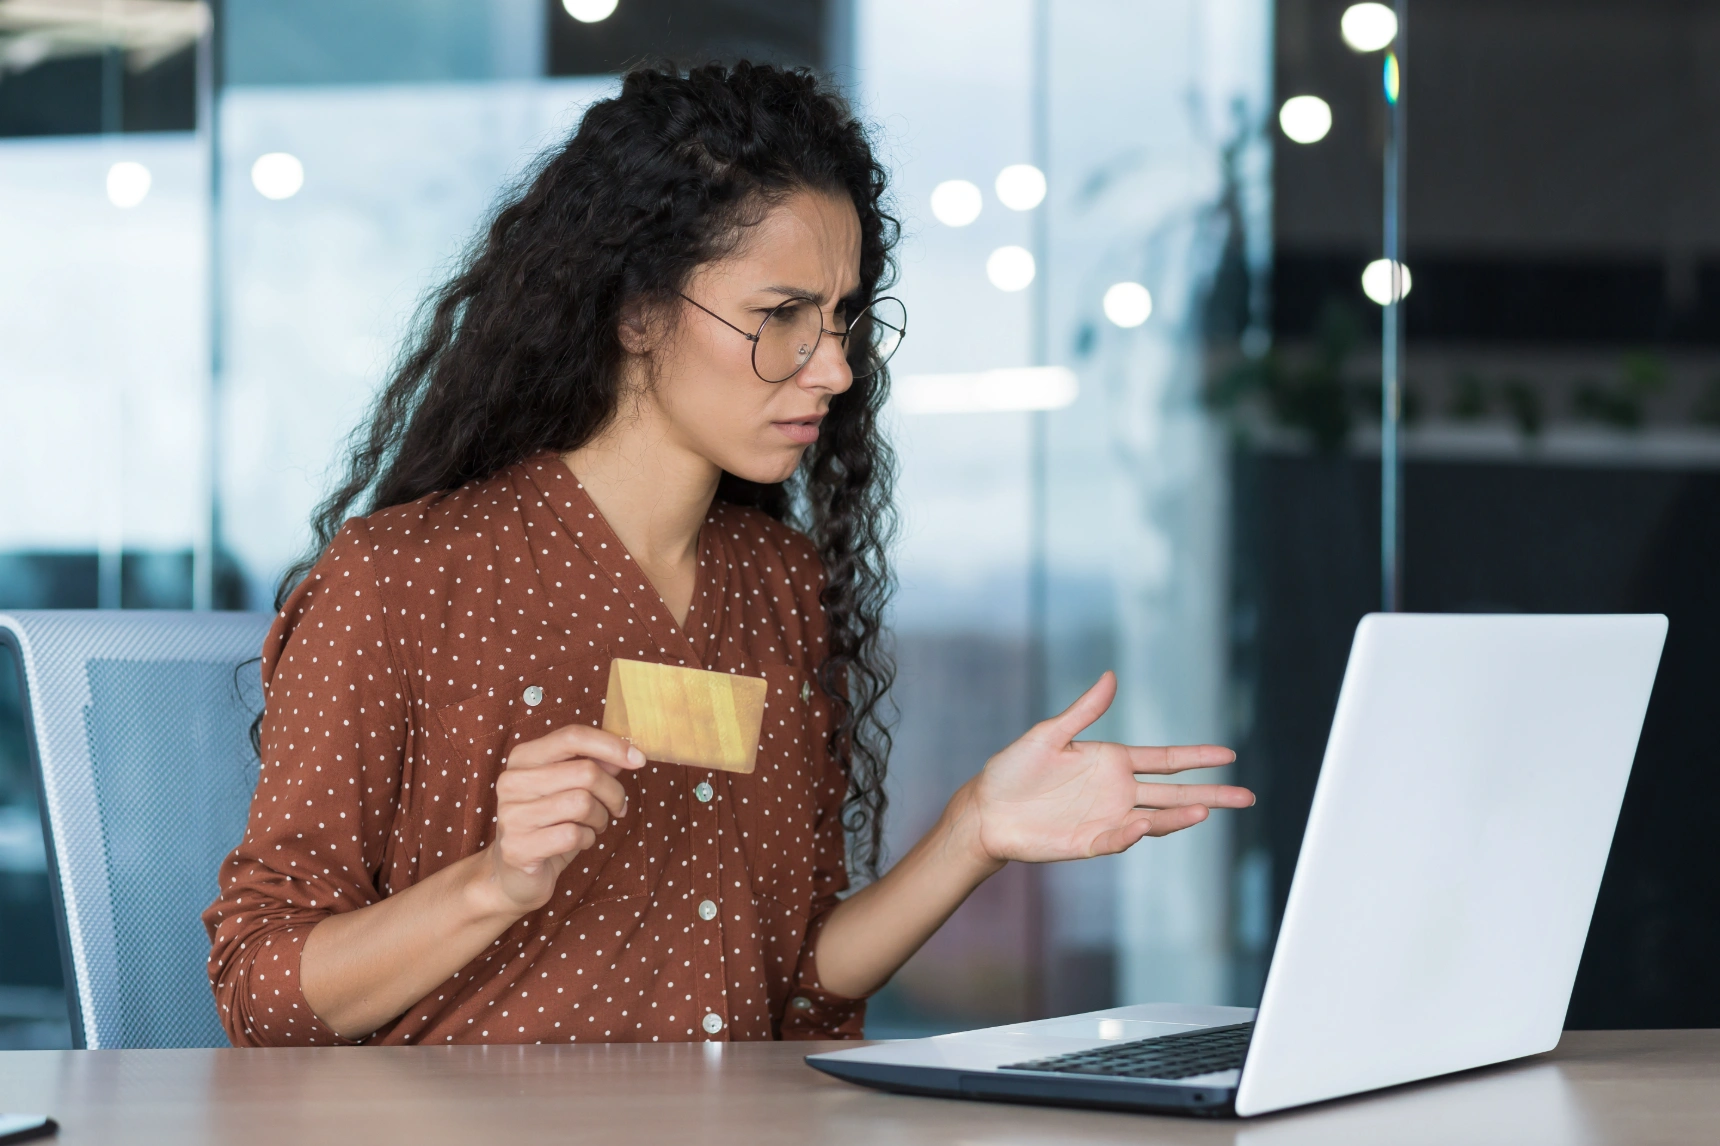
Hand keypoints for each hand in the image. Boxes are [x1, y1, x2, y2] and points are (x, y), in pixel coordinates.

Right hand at [486, 725, 645, 912]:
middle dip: (613, 792)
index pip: (572, 736)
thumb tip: (628, 752)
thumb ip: (595, 766)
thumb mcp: (572, 789)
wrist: (515, 875)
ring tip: (594, 825)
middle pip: (586, 772)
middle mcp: (512, 781)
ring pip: (583, 803)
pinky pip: (573, 835)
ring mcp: (512, 815)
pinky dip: (587, 839)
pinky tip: (579, 841)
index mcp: (523, 757)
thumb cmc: (549, 824)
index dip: (611, 745)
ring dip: (601, 818)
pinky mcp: (518, 847)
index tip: (639, 760)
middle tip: (617, 808)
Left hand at [962, 671, 1252, 863]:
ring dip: (1180, 816)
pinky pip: (1116, 838)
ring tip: (1207, 809)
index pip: (1165, 761)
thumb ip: (1084, 711)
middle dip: (1211, 794)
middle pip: (1174, 794)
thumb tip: (1111, 677)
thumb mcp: (1049, 734)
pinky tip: (1143, 824)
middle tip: (1246, 796)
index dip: (1196, 757)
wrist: (986, 809)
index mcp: (1112, 762)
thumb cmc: (1014, 770)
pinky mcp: (1088, 841)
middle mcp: (1117, 792)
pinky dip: (1131, 833)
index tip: (1228, 755)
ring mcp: (1106, 818)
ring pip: (1155, 819)